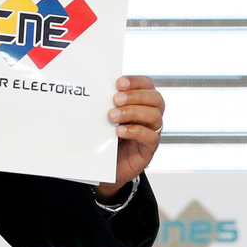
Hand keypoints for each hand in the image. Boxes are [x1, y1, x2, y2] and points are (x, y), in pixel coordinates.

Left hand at [94, 75, 163, 201]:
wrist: (106, 164)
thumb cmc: (105, 135)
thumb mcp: (104, 116)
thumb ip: (104, 103)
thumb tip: (91, 88)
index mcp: (141, 102)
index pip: (147, 85)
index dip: (136, 81)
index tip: (119, 82)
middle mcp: (150, 115)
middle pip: (155, 99)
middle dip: (135, 96)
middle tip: (116, 99)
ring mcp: (152, 131)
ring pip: (154, 116)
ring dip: (132, 112)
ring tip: (112, 116)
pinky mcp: (149, 149)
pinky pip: (150, 137)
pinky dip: (135, 131)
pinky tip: (119, 131)